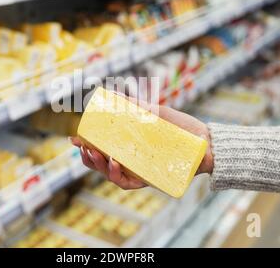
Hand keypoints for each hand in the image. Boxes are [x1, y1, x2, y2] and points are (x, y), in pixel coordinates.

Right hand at [70, 93, 213, 189]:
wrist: (205, 141)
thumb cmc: (181, 128)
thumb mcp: (157, 113)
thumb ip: (138, 106)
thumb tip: (118, 95)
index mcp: (129, 148)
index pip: (102, 149)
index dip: (86, 146)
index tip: (74, 138)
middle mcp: (132, 162)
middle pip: (102, 165)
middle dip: (88, 158)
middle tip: (82, 147)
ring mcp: (140, 172)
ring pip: (112, 176)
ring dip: (99, 167)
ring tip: (96, 155)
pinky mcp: (151, 179)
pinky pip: (130, 183)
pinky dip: (119, 176)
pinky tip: (113, 165)